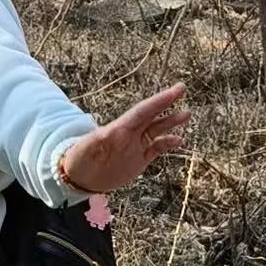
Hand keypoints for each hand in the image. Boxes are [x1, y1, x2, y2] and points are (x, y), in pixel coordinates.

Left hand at [60, 83, 188, 193]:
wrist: (79, 177)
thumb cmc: (78, 160)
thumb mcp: (85, 150)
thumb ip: (96, 142)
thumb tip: (106, 134)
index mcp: (119, 129)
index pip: (143, 111)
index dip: (159, 101)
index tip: (174, 91)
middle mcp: (130, 135)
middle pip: (152, 116)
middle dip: (167, 103)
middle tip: (182, 88)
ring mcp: (135, 146)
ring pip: (157, 130)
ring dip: (171, 122)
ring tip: (186, 114)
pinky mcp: (138, 159)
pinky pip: (156, 149)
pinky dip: (168, 144)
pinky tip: (180, 141)